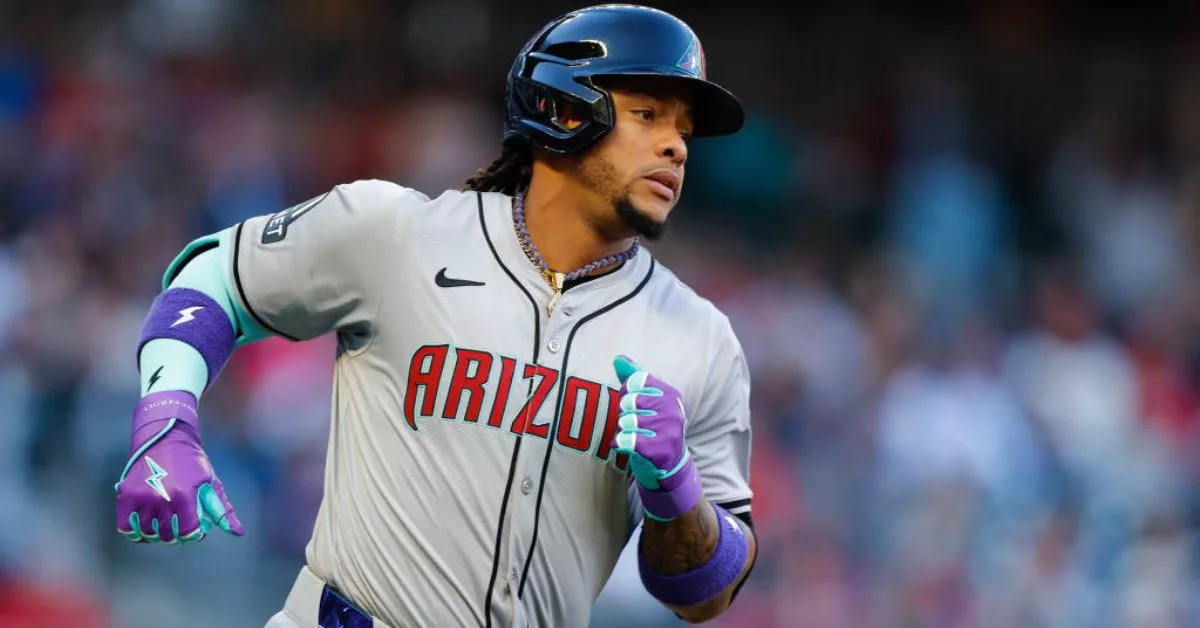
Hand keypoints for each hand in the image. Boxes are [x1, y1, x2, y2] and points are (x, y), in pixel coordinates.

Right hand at [115, 391, 242, 544]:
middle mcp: (161, 498)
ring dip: (157, 535)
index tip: (195, 529)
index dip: (193, 535)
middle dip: (176, 535)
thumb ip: (222, 510)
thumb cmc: (192, 462)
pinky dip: (136, 532)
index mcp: (184, 495)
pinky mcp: (126, 495)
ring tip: (163, 527)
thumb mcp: (211, 482)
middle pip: (168, 535)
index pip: (189, 533)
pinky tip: (145, 528)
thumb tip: (238, 533)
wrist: (165, 437)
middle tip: (178, 528)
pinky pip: (126, 527)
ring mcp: (141, 497)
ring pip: (148, 533)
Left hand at [612, 355, 701, 520]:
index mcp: (671, 393)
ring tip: (635, 435)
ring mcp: (668, 431)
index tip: (635, 404)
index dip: (627, 393)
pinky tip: (628, 446)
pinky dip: (620, 443)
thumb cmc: (654, 426)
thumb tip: (618, 358)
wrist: (668, 463)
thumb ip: (633, 377)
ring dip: (623, 430)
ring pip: (625, 421)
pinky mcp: (659, 450)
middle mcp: (673, 409)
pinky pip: (625, 440)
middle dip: (624, 413)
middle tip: (636, 424)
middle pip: (628, 401)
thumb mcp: (648, 399)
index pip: (635, 381)